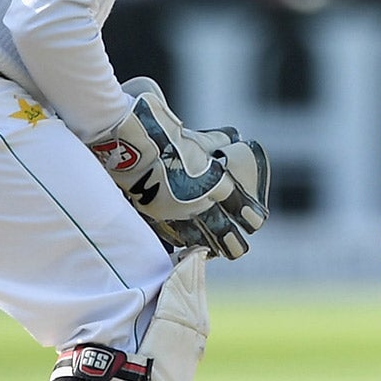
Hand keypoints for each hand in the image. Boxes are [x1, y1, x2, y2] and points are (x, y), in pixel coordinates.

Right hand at [91, 78, 270, 258]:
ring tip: (212, 252)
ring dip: (204, 243)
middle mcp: (196, 201)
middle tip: (238, 249)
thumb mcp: (197, 136)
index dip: (250, 215)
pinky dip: (172, 239)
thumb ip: (214, 143)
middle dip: (231, 241)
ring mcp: (171, 211)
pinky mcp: (148, 213)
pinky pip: (165, 234)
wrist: (124, 135)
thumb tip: (230, 140)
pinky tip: (176, 245)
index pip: (240, 206)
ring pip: (194, 236)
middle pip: (220, 230)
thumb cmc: (163, 128)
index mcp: (213, 181)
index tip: (255, 220)